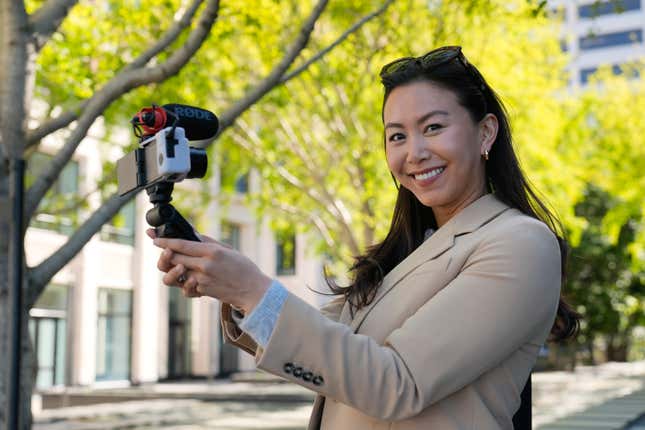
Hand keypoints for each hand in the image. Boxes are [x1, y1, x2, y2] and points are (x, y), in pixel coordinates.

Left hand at [148, 229, 271, 312]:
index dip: (165, 241)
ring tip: (181, 267)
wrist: (252, 290)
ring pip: (177, 273)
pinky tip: (194, 279)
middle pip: (175, 258)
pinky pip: (185, 286)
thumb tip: (191, 236)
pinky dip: (187, 282)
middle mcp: (205, 265)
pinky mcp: (202, 291)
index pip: (182, 245)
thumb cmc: (243, 267)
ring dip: (175, 270)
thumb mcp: (227, 249)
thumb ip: (207, 242)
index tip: (154, 239)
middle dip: (166, 254)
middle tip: (165, 251)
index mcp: (211, 252)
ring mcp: (202, 280)